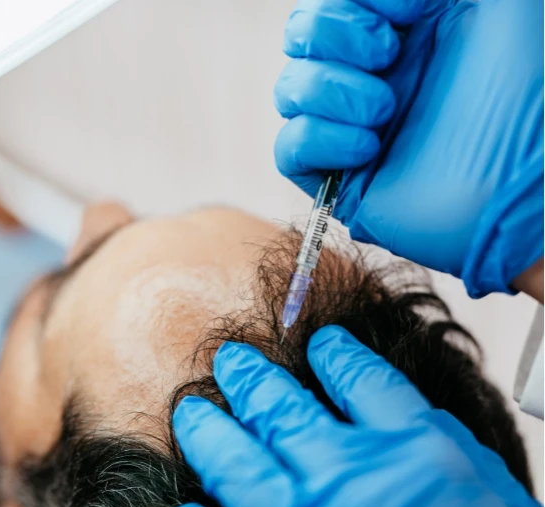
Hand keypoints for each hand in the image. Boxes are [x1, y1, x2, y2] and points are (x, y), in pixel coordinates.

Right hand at [274, 0, 543, 295]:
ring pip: (289, 90)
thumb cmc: (525, 95)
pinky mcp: (340, 180)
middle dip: (333, 36)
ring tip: (385, 112)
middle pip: (300, 38)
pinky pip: (288, 150)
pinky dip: (317, 139)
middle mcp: (371, 78)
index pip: (334, 2)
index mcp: (402, 31)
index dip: (354, 0)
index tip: (409, 12)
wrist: (520, 184)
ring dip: (331, 91)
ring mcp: (352, 128)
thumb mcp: (493, 6)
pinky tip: (366, 149)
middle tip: (389, 57)